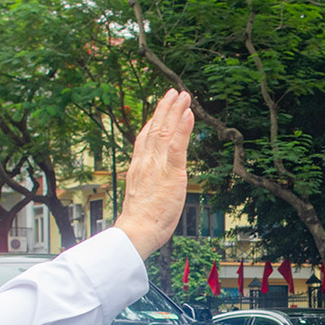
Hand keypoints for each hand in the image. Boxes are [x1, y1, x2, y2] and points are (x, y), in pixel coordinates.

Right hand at [115, 90, 194, 258]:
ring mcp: (157, 165)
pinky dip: (183, 127)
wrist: (136, 231)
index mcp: (138, 169)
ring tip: (183, 96)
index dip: (151, 122)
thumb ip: (147, 188)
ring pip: (166, 131)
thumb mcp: (141, 200)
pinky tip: (189, 114)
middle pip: (155, 129)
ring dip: (175, 110)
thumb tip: (151, 190)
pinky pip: (178, 145)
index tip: (158, 111)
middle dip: (164, 109)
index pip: (144, 140)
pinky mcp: (171, 172)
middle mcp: (146, 162)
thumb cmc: (139, 224)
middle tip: (173, 93)